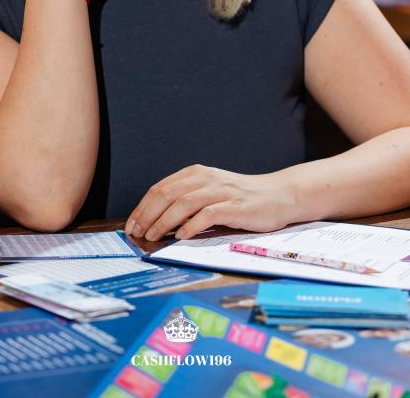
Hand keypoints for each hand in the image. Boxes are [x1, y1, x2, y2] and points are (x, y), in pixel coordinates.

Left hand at [124, 164, 295, 240]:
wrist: (278, 195)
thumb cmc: (241, 198)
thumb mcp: (211, 192)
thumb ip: (187, 201)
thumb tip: (156, 221)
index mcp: (197, 173)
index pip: (161, 188)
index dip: (143, 207)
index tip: (131, 224)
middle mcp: (206, 178)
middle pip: (168, 193)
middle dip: (148, 214)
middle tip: (137, 232)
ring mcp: (221, 191)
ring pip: (184, 203)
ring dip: (164, 221)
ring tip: (153, 236)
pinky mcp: (235, 206)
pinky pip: (208, 214)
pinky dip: (192, 225)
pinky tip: (181, 236)